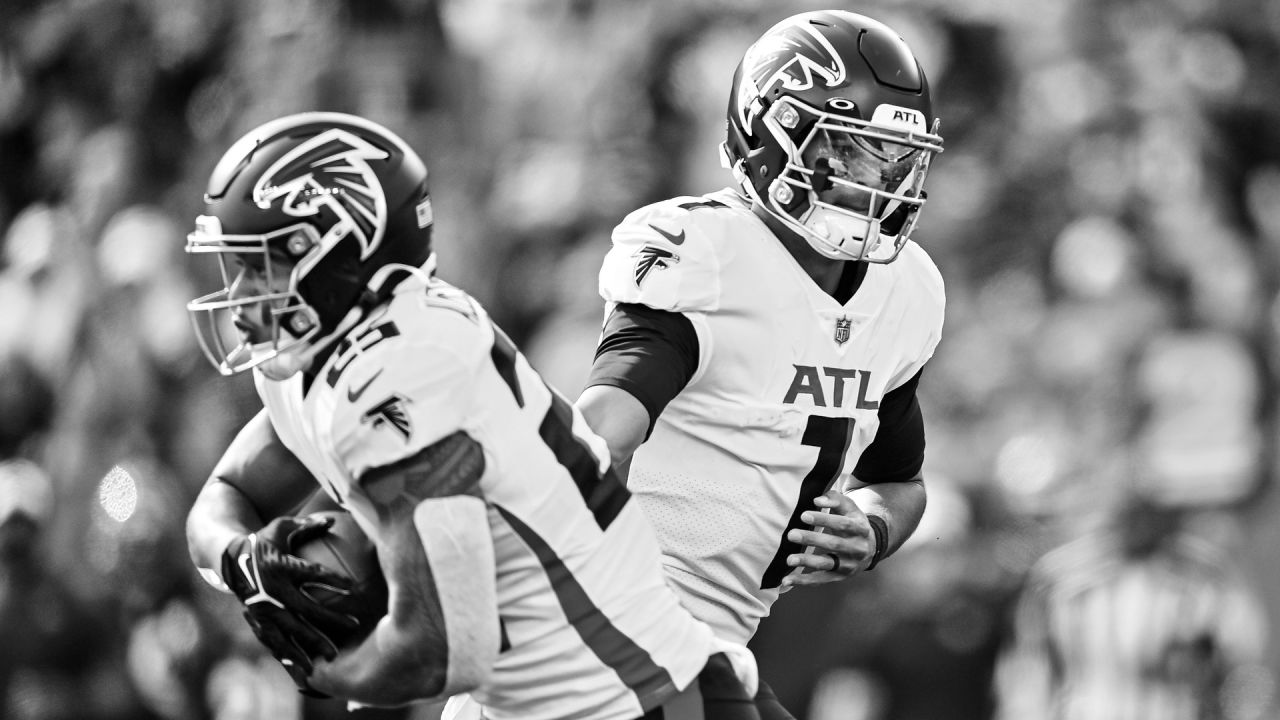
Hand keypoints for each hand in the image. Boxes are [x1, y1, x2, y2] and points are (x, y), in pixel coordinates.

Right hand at [221, 515, 359, 683]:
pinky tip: (305, 669)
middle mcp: (271, 591)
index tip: (354, 589)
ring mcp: (263, 610)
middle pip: (305, 608)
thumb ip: (307, 524)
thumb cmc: (264, 541)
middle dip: (330, 619)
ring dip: (312, 643)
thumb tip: (332, 519)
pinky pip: (275, 642)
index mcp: (279, 566)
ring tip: (332, 656)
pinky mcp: (257, 622)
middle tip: (354, 627)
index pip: (312, 573)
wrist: (230, 561)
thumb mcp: (281, 528)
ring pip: (291, 631)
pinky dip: (290, 655)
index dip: (333, 580)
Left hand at [779, 489, 876, 588]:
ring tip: (789, 559)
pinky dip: (803, 581)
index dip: (824, 520)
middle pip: (834, 544)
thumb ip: (834, 500)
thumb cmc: (853, 522)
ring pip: (828, 564)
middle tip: (792, 534)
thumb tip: (817, 500)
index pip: (843, 524)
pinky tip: (787, 580)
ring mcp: (849, 565)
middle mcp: (857, 549)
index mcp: (860, 529)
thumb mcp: (850, 508)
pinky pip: (821, 580)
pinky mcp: (840, 577)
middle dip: (812, 539)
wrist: (870, 548)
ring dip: (808, 562)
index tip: (804, 515)